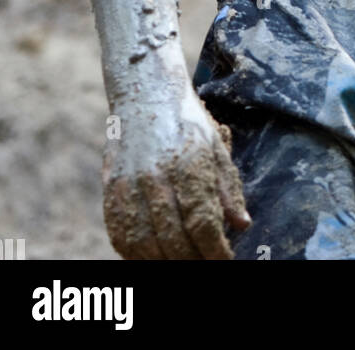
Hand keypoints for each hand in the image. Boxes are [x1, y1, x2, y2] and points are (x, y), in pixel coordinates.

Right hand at [102, 85, 250, 258]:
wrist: (146, 93)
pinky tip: (153, 256)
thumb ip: (227, 187)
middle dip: (193, 259)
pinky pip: (121, 234)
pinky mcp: (112, 189)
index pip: (202, 222)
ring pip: (146, 243)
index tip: (225, 258)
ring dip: (166, 261)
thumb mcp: (216, 146)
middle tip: (205, 262)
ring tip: (182, 261)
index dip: (215, 249)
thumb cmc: (187, 121)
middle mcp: (157, 176)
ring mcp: (130, 184)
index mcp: (188, 163)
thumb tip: (242, 225)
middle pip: (174, 238)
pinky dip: (137, 254)